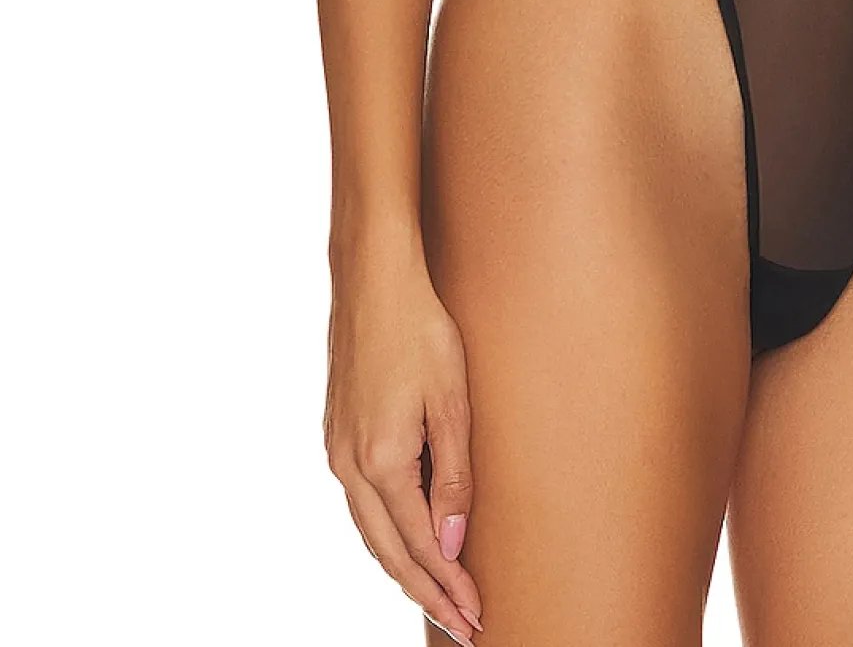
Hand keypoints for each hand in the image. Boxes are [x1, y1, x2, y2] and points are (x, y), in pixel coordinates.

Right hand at [324, 255, 481, 642]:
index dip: (449, 588)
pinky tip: (406, 541)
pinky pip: (361, 505)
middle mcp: (349, 466)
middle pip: (388, 554)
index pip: (419, 548)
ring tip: (438, 597)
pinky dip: (386, 536)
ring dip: (404, 570)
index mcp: (380, 462)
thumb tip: (453, 545)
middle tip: (464, 627)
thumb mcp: (451, 401)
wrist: (372, 279)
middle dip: (426, 594)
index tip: (478, 618)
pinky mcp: (336, 435)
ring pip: (370, 533)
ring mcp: (337, 451)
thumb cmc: (420, 329)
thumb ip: (453, 478)